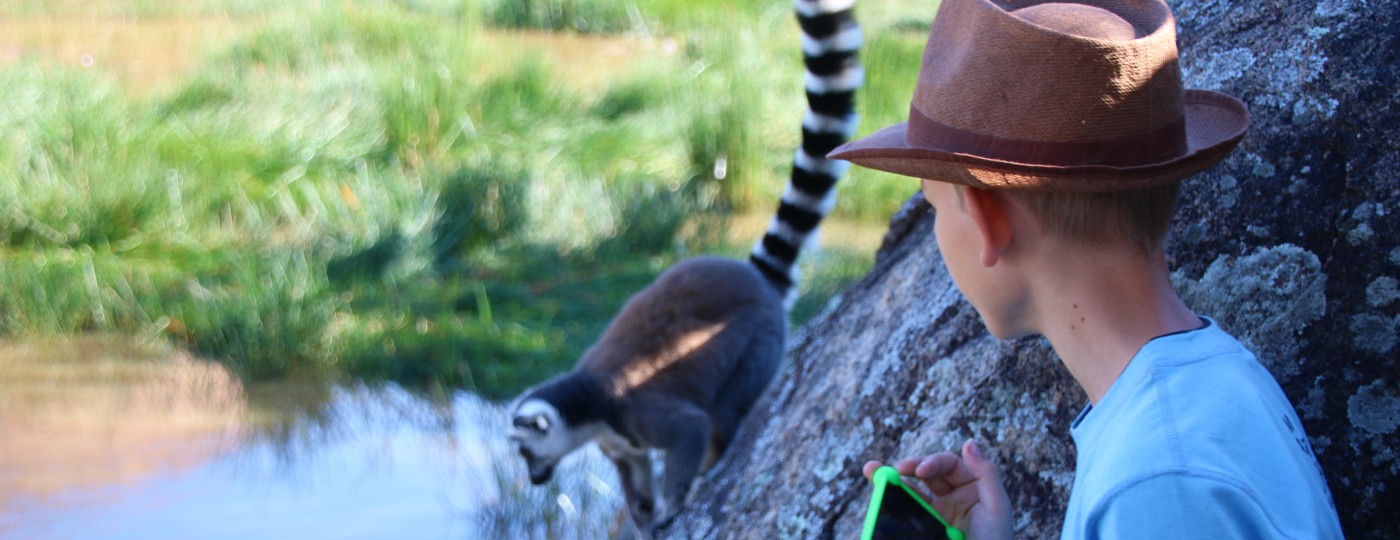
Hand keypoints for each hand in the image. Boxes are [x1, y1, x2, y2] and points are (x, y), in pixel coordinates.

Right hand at [863, 439, 1011, 539]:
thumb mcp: (997, 508)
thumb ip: (986, 474)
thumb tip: (969, 442)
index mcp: (972, 488)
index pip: (949, 465)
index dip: (933, 462)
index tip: (919, 470)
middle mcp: (954, 498)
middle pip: (927, 474)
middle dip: (909, 467)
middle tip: (895, 469)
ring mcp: (938, 514)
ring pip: (912, 491)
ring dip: (893, 480)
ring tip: (871, 471)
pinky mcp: (925, 529)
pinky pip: (907, 512)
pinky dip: (891, 502)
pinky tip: (880, 495)